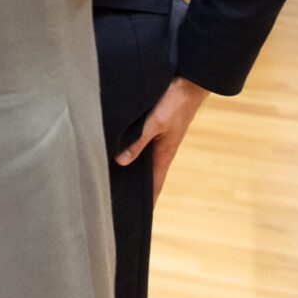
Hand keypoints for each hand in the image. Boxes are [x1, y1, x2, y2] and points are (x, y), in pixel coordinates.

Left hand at [115, 77, 210, 199]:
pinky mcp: (154, 127)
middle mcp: (160, 150)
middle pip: (145, 174)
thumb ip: (138, 141)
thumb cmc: (175, 102)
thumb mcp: (155, 122)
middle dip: (133, 187)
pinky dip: (129, 150)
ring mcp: (158, 139)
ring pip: (140, 158)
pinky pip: (139, 144)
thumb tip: (120, 162)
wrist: (188, 80)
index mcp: (164, 155)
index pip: (155, 185)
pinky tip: (113, 149)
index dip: (148, 201)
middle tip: (114, 200)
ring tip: (109, 177)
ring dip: (129, 167)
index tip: (136, 217)